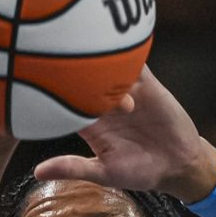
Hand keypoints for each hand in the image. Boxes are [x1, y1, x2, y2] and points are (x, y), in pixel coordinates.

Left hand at [33, 67, 215, 201]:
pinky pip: (135, 63)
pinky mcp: (146, 84)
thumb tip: (38, 173)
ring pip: (106, 68)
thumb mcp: (105, 173)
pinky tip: (120, 43)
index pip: (64, 101)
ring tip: (88, 49)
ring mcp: (125, 91)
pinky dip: (129, 53)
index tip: (36, 80)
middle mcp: (103, 104)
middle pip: (82, 79)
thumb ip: (74, 168)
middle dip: (73, 70)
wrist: (179, 164)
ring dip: (101, 62)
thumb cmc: (139, 172)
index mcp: (88, 123)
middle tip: (59, 56)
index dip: (52, 91)